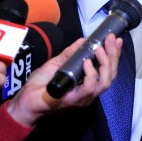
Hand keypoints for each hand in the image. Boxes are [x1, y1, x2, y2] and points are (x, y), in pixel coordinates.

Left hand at [6, 35, 120, 126]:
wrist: (26, 101)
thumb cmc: (41, 85)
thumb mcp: (57, 64)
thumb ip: (70, 54)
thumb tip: (83, 40)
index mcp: (88, 83)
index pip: (108, 70)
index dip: (114, 55)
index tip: (116, 39)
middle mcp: (90, 92)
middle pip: (111, 75)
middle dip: (113, 55)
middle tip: (110, 39)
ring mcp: (84, 97)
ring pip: (105, 82)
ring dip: (105, 63)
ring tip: (99, 49)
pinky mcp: (75, 100)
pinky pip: (89, 88)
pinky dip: (91, 74)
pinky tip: (87, 63)